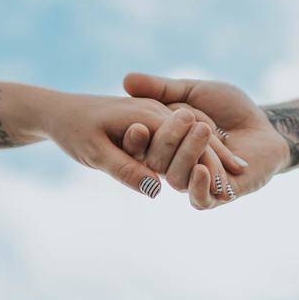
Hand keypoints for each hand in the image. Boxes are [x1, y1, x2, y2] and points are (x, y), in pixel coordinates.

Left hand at [36, 91, 231, 199]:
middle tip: (241, 176)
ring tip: (235, 173)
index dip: (208, 163)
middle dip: (217, 156)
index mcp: (147, 117)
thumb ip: (125, 168)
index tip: (227, 183)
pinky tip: (205, 164)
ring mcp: (154, 114)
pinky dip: (196, 145)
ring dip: (211, 152)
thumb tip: (152, 188)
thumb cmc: (72, 131)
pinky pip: (178, 130)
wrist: (57, 111)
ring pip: (190, 132)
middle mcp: (155, 113)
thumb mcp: (95, 153)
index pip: (186, 142)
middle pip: (195, 136)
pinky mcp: (151, 118)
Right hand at [123, 73, 292, 208]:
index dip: (135, 140)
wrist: (267, 125)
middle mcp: (173, 166)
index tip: (137, 125)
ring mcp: (194, 182)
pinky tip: (203, 169)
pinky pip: (200, 200)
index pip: (139, 147)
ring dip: (188, 154)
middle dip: (168, 140)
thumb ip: (163, 89)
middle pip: (156, 163)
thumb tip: (126, 80)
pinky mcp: (218, 196)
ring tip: (205, 130)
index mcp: (163, 145)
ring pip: (176, 179)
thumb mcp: (194, 92)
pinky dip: (198, 186)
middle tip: (186, 116)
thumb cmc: (230, 108)